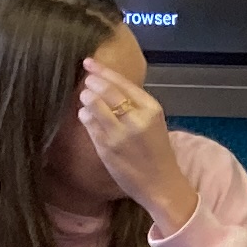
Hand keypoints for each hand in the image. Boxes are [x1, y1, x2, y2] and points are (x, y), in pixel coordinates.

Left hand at [76, 57, 196, 227]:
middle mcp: (135, 119)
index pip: (122, 83)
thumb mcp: (153, 122)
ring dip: (86, 98)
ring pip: (94, 105)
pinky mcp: (106, 148)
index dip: (103, 70)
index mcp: (151, 109)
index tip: (89, 62)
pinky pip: (89, 124)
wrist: (161, 185)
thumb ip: (135, 104)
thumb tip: (108, 84)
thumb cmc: (157, 152)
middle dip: (92, 81)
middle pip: (106, 90)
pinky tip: (85, 115)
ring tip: (85, 97)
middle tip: (86, 79)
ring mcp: (119, 134)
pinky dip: (85, 116)